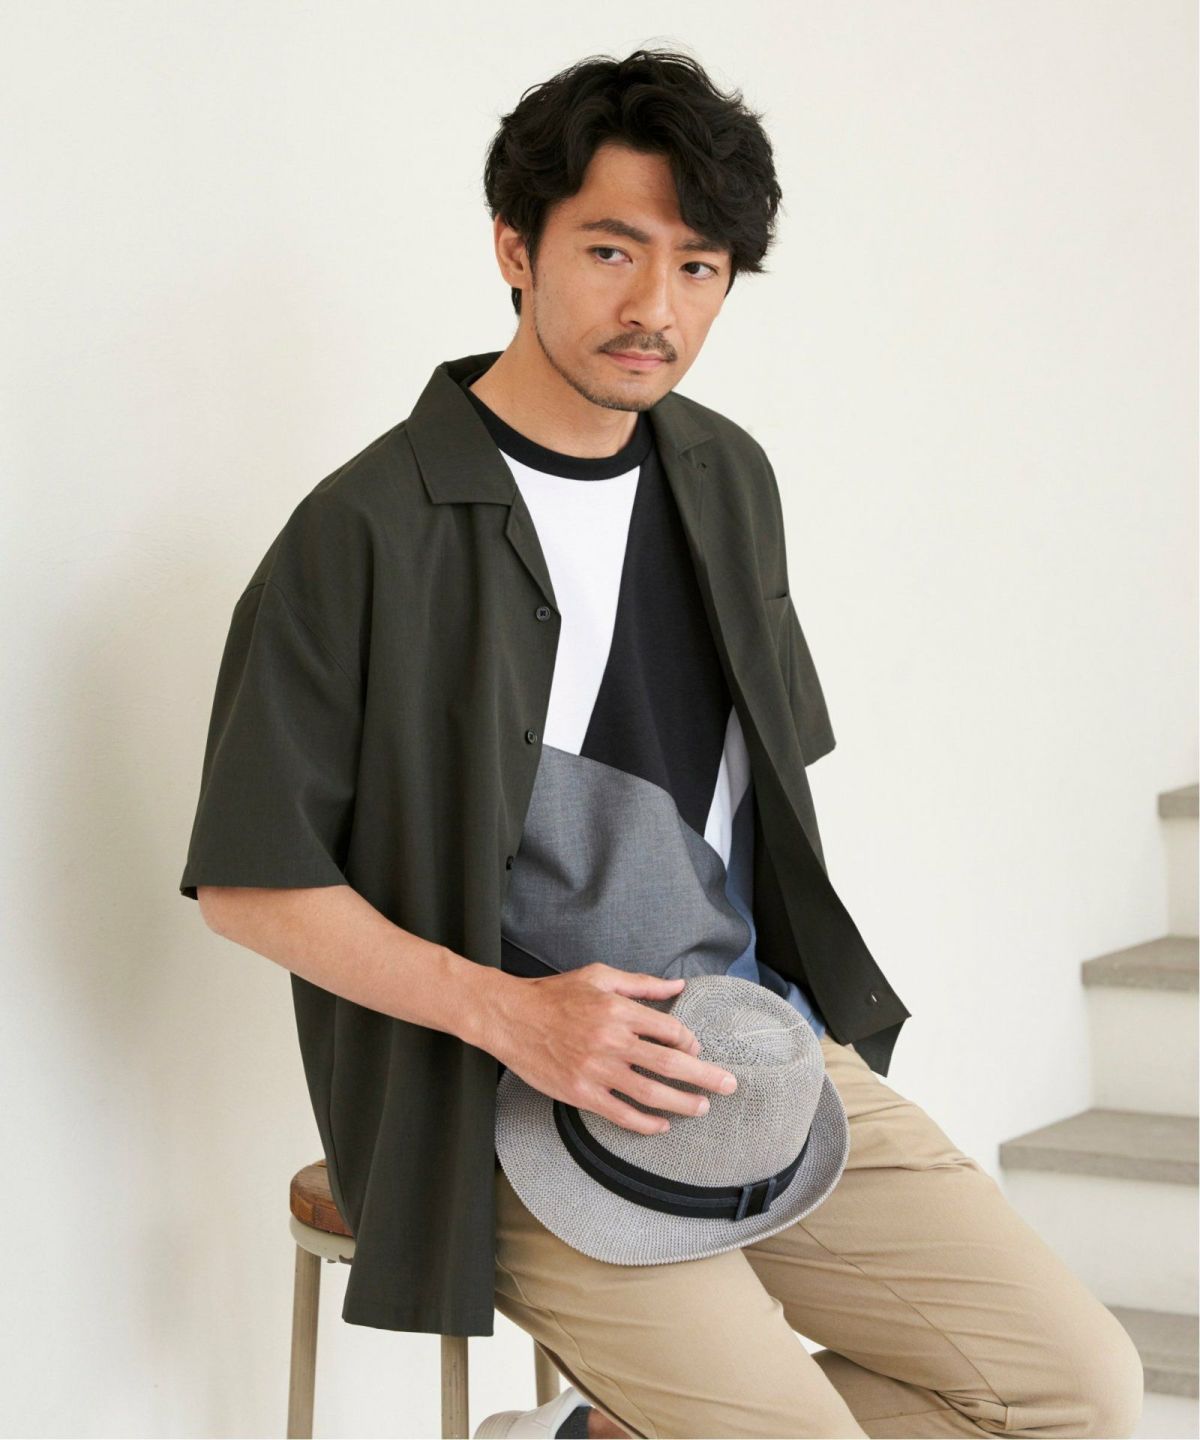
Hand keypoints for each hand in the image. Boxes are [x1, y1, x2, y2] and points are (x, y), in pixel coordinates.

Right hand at [490, 963, 737, 1134]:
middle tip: (729, 1085)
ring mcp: (596, 1069)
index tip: (697, 1049)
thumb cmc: (554, 994)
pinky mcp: (580, 1093)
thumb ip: (641, 984)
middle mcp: (612, 1040)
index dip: (689, 1041)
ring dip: (682, 1102)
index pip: (669, 1030)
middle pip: (670, 1063)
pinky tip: (661, 1126)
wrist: (510, 1017)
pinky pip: (620, 1113)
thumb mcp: (599, 976)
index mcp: (619, 1009)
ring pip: (650, 1092)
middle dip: (705, 1076)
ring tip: (702, 1108)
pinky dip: (645, 1123)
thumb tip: (678, 985)